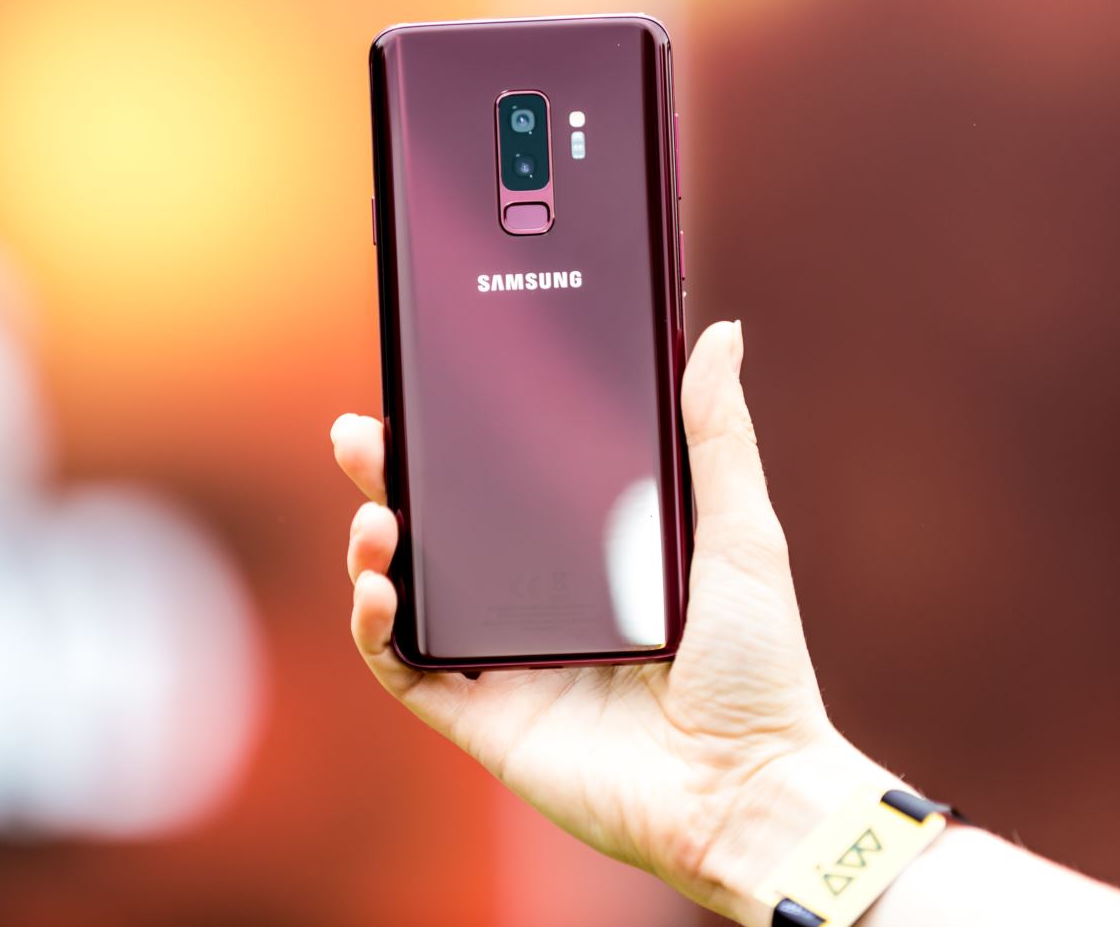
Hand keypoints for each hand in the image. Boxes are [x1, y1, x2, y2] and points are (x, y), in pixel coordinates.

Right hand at [331, 321, 900, 924]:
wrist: (747, 788)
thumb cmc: (759, 667)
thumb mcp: (740, 533)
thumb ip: (718, 435)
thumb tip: (719, 332)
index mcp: (587, 557)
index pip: (502, 486)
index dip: (456, 440)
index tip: (426, 387)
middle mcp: (536, 604)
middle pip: (440, 529)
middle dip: (389, 477)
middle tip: (360, 433)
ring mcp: (503, 661)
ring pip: (408, 591)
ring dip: (373, 545)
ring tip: (377, 515)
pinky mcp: (480, 716)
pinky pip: (402, 667)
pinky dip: (375, 627)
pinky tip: (379, 587)